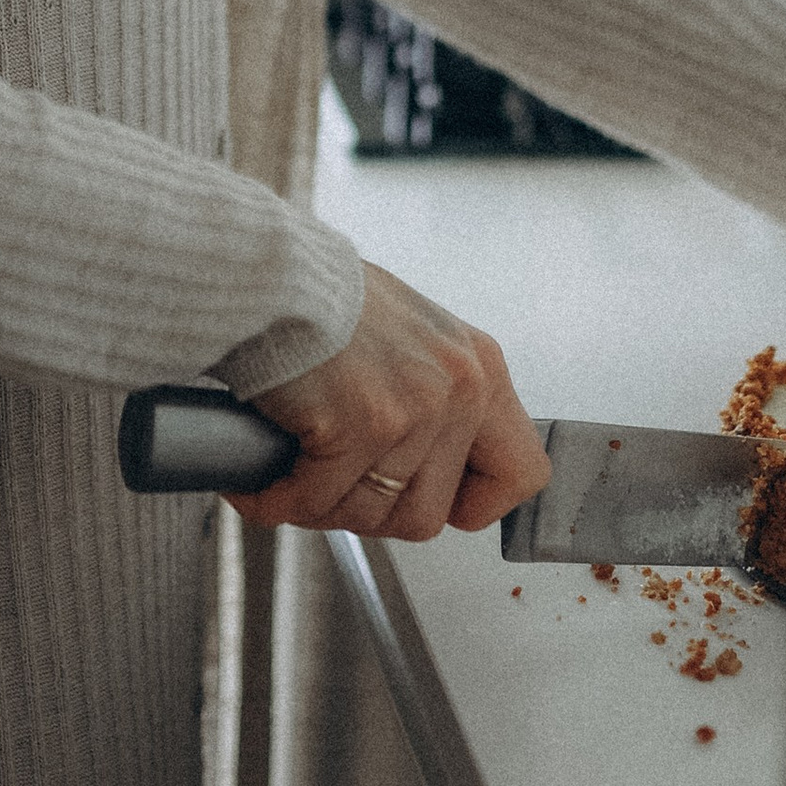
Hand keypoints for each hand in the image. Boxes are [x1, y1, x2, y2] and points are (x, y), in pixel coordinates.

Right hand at [231, 264, 548, 540]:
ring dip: (323, 507)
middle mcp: (459, 389)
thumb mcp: (413, 334)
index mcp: (480, 366)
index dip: (473, 500)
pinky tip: (264, 483)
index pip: (521, 472)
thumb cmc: (326, 295)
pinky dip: (281, 500)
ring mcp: (413, 411)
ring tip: (291, 479)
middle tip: (334, 488)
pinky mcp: (361, 426)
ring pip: (371, 514)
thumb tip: (423, 458)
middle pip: (427, 513)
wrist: (273, 271)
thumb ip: (433, 395)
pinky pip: (318, 500)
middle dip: (371, 511)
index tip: (438, 498)